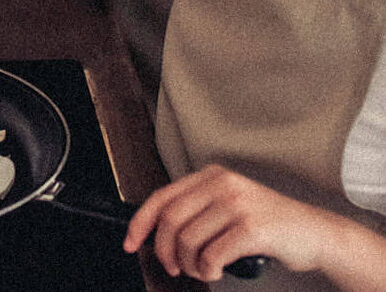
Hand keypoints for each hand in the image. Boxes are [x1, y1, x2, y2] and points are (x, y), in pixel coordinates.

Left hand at [124, 165, 339, 282]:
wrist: (315, 234)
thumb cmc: (269, 226)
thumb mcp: (229, 205)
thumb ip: (199, 210)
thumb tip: (158, 234)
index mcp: (210, 175)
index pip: (162, 196)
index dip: (140, 222)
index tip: (131, 243)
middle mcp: (221, 184)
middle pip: (170, 220)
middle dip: (165, 250)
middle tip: (174, 267)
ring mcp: (237, 203)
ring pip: (189, 240)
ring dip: (190, 265)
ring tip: (201, 270)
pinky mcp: (251, 227)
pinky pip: (212, 254)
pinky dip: (207, 269)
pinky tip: (214, 271)